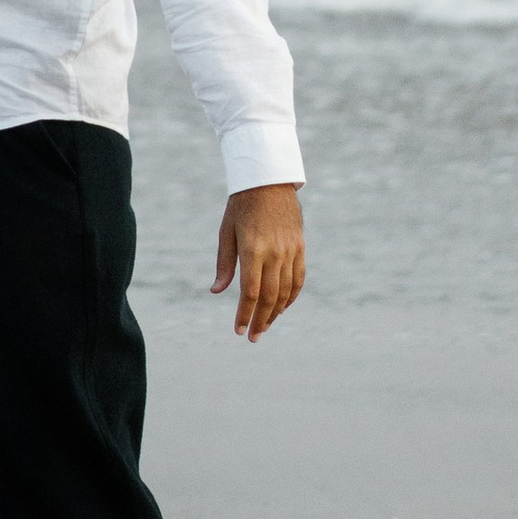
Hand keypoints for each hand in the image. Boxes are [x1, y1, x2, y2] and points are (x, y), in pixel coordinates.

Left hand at [212, 185, 304, 340]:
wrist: (268, 180)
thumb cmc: (241, 206)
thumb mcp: (226, 231)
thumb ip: (224, 263)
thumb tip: (217, 292)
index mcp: (252, 249)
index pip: (250, 292)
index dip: (244, 314)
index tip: (238, 330)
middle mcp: (274, 253)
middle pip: (269, 297)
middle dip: (260, 321)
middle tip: (253, 337)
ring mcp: (290, 251)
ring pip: (286, 292)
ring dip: (276, 313)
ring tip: (265, 326)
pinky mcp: (300, 247)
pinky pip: (298, 279)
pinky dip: (291, 297)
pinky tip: (282, 307)